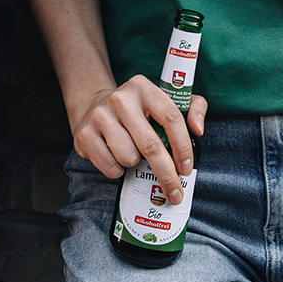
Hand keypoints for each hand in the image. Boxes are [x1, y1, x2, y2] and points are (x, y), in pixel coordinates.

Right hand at [68, 75, 207, 204]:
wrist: (93, 105)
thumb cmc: (138, 109)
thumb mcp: (165, 99)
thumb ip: (193, 107)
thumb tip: (198, 129)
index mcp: (143, 87)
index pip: (171, 118)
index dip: (183, 147)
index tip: (187, 169)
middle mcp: (120, 99)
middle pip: (150, 145)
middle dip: (167, 174)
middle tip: (175, 194)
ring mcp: (100, 116)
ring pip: (129, 158)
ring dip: (135, 165)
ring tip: (133, 154)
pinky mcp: (84, 135)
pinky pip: (111, 167)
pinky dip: (118, 169)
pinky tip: (116, 156)